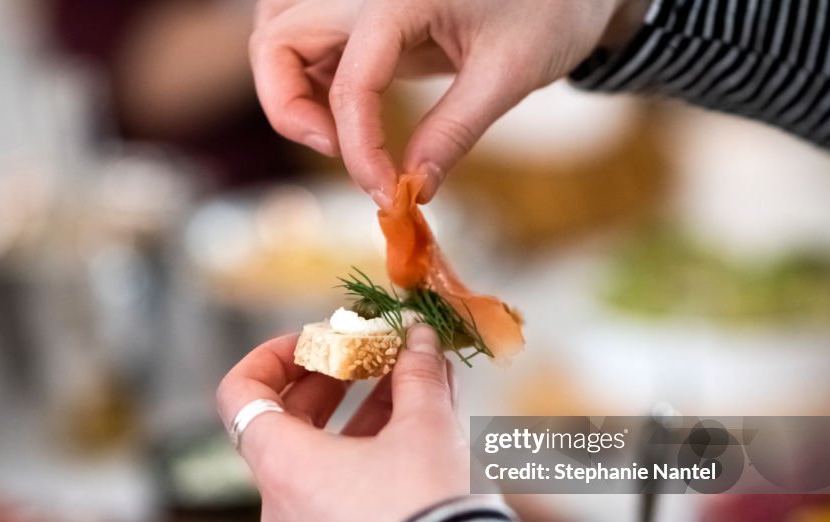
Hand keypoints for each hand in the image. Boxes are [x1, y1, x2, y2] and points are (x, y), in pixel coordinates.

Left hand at [216, 325, 499, 521]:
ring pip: (319, 456)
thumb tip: (418, 335)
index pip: (240, 395)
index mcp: (284, 468)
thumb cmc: (429, 509)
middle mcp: (282, 505)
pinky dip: (366, 452)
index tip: (319, 338)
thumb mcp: (427, 427)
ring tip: (408, 382)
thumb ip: (417, 373)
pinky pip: (338, 488)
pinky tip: (415, 426)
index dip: (273, 355)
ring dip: (358, 412)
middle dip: (330, 379)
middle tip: (370, 353)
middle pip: (284, 422)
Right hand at [250, 0, 647, 205]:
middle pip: (279, 38)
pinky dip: (305, 73)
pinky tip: (343, 109)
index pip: (352, 81)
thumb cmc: (551, 10)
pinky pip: (304, 33)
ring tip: (331, 131)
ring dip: (286, 85)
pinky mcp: (363, 6)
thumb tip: (415, 187)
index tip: (386, 195)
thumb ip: (454, 131)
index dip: (360, 150)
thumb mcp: (509, 74)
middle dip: (290, 108)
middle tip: (335, 153)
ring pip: (278, 28)